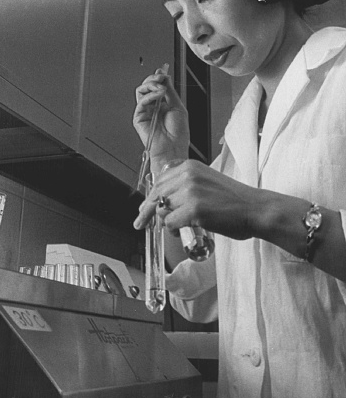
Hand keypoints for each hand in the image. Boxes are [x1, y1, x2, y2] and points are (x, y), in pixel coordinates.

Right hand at [133, 68, 188, 167]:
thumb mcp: (178, 106)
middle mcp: (153, 107)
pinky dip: (150, 95)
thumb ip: (170, 91)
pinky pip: (141, 101)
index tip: (164, 70)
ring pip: (141, 91)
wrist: (173, 148)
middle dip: (154, 78)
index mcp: (163, 104)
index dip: (159, 77)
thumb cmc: (178, 133)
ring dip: (151, 84)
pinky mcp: (138, 117)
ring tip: (160, 86)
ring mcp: (145, 112)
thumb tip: (165, 77)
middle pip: (147, 86)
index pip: (157, 86)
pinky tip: (158, 95)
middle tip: (161, 76)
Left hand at [133, 159, 262, 240]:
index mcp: (189, 166)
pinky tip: (182, 230)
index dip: (150, 197)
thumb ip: (186, 185)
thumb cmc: (235, 200)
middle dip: (148, 211)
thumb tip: (163, 200)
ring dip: (166, 222)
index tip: (144, 208)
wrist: (256, 208)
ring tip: (177, 227)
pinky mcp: (194, 210)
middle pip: (156, 195)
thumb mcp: (206, 181)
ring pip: (162, 210)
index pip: (160, 181)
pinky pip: (170, 223)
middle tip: (141, 223)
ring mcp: (190, 192)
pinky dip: (173, 230)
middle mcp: (187, 175)